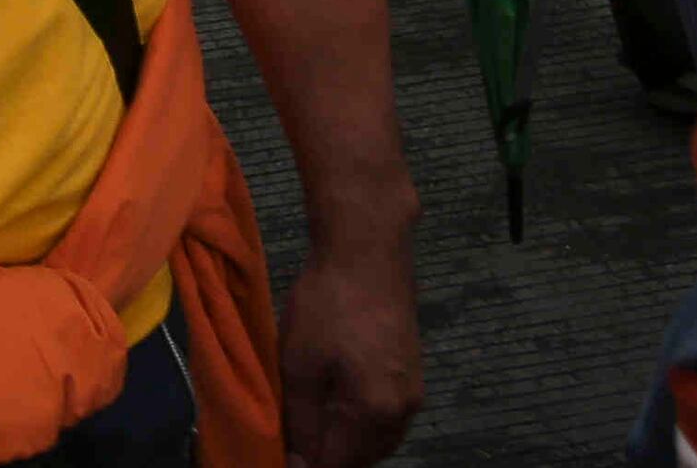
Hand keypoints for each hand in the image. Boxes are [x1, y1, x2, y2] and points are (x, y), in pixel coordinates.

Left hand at [276, 230, 425, 467]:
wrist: (367, 251)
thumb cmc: (327, 303)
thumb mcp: (299, 364)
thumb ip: (301, 422)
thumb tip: (298, 463)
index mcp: (375, 412)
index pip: (338, 464)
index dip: (305, 463)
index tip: (283, 451)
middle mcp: (403, 411)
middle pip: (362, 458)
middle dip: (329, 455)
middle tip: (293, 437)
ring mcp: (413, 393)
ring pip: (377, 441)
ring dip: (346, 442)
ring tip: (310, 421)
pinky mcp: (413, 374)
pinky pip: (387, 419)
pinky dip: (361, 422)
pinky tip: (336, 403)